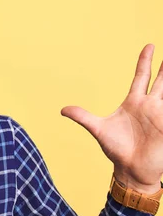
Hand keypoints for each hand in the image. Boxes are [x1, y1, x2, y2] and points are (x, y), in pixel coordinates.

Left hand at [61, 44, 162, 194]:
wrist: (130, 169)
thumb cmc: (116, 149)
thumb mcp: (98, 129)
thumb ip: (82, 117)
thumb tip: (63, 110)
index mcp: (134, 102)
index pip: (141, 76)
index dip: (145, 61)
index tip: (149, 46)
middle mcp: (149, 105)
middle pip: (161, 80)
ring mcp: (161, 114)